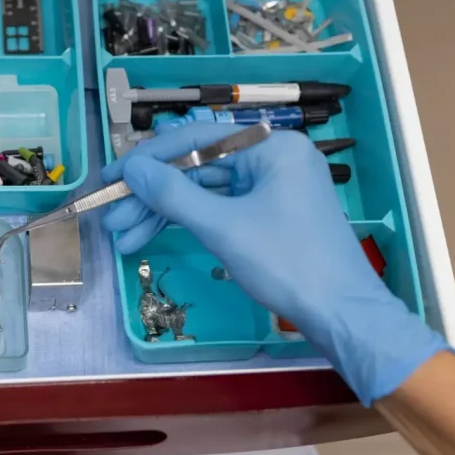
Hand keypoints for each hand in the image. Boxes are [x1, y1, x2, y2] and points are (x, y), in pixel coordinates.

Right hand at [102, 123, 448, 405]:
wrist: (343, 316)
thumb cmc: (288, 263)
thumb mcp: (223, 227)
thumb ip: (173, 194)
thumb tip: (132, 169)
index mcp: (271, 146)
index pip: (196, 139)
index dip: (147, 160)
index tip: (111, 179)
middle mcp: (273, 157)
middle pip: (197, 167)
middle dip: (151, 195)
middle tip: (111, 217)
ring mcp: (272, 186)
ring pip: (205, 191)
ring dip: (163, 213)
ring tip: (123, 236)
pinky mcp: (269, 213)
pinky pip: (220, 208)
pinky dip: (188, 223)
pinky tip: (151, 235)